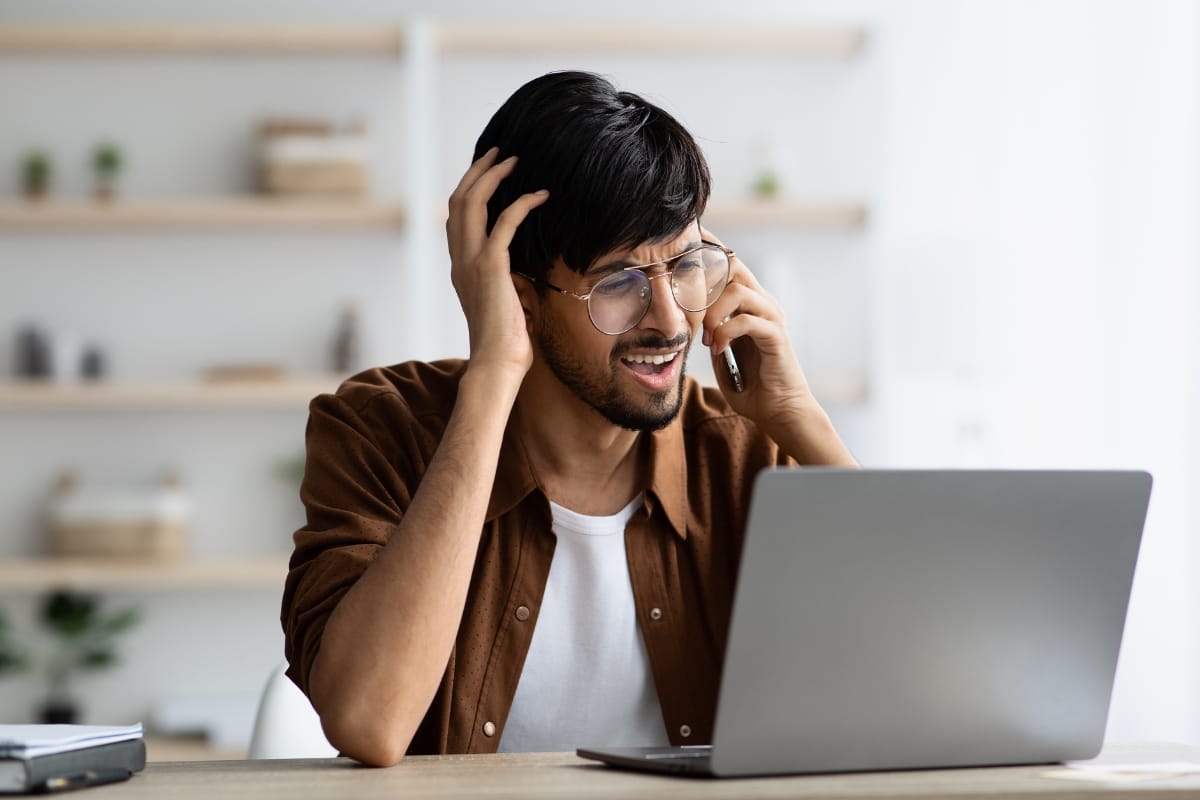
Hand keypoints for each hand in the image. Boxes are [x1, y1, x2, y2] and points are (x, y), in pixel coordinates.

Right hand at [446, 147, 548, 377]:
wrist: (496, 362)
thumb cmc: (505, 342)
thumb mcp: (501, 303)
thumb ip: (503, 280)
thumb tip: (520, 271)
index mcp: (459, 267)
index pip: (455, 218)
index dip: (470, 189)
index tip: (489, 172)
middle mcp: (459, 260)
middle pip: (458, 201)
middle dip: (478, 172)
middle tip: (500, 153)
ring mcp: (470, 262)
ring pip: (471, 203)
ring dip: (493, 177)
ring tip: (514, 161)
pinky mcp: (490, 266)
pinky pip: (504, 222)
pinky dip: (522, 203)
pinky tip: (541, 195)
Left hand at [699, 227, 815, 433]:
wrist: (779, 410)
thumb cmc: (751, 385)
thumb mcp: (721, 353)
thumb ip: (710, 331)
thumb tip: (686, 317)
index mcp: (750, 305)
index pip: (730, 266)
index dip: (708, 255)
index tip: (681, 250)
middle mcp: (763, 304)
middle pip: (735, 267)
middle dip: (706, 275)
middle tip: (684, 293)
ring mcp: (772, 318)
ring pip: (738, 292)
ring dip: (713, 312)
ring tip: (705, 336)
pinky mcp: (776, 337)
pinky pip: (747, 321)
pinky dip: (726, 332)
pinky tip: (717, 348)